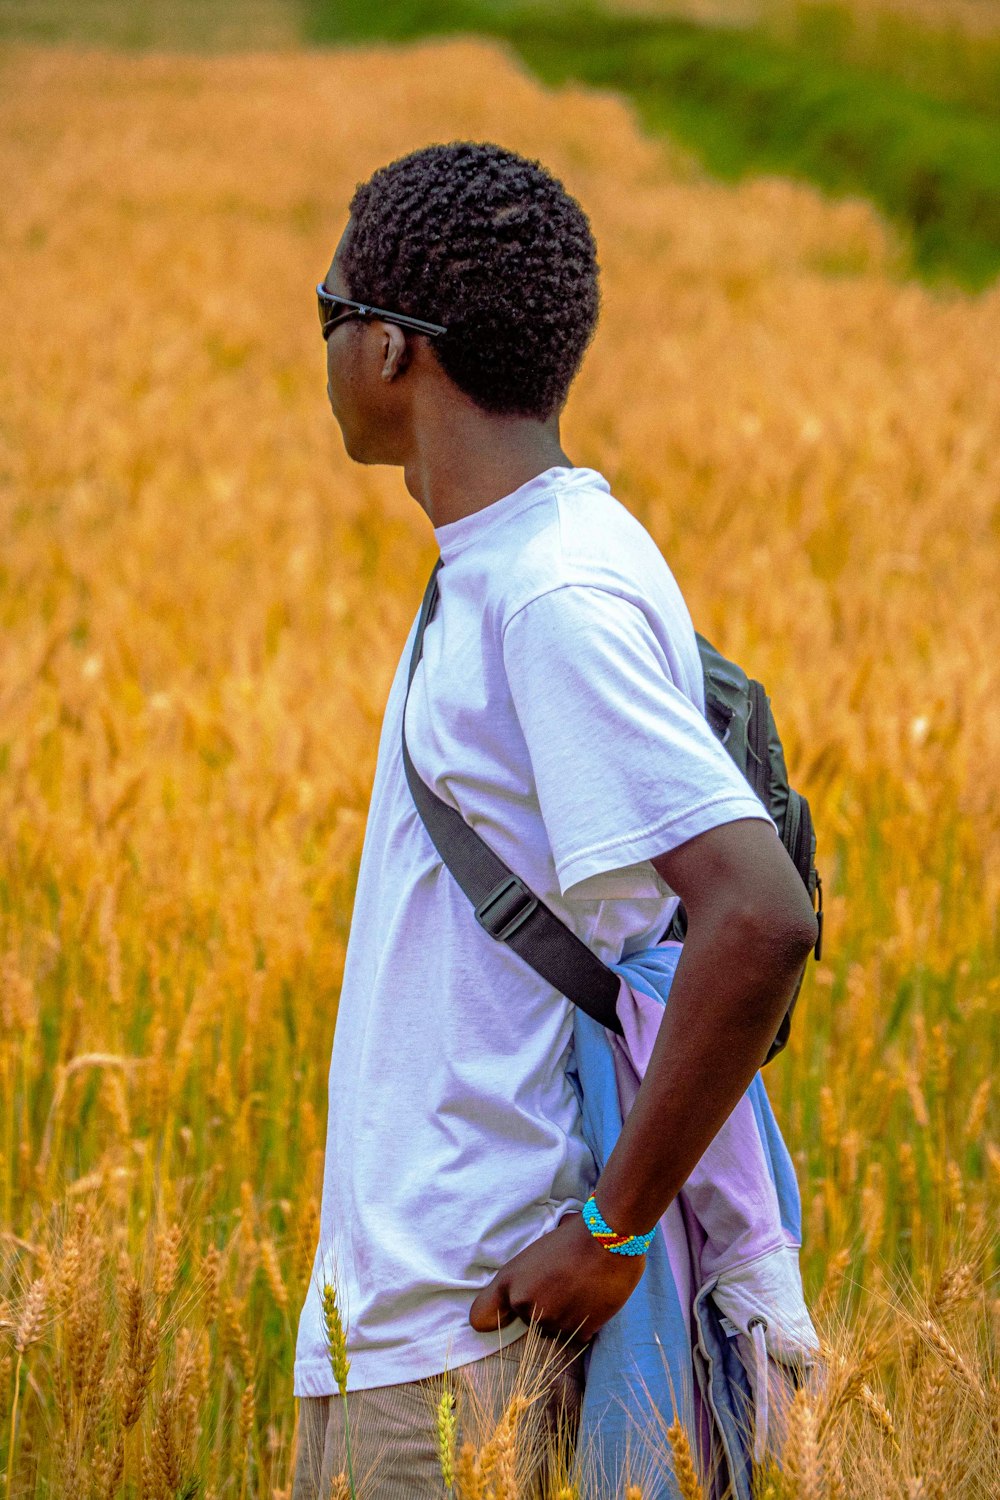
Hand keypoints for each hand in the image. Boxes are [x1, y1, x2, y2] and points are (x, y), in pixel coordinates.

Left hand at [468, 1211, 646, 1345]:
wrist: (611, 1239)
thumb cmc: (576, 1235)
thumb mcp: (539, 1250)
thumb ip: (529, 1273)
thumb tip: (535, 1280)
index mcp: (509, 1281)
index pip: (480, 1316)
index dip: (495, 1316)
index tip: (506, 1313)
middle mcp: (524, 1304)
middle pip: (528, 1320)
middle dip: (544, 1308)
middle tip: (565, 1284)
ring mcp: (550, 1321)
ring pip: (553, 1329)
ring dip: (566, 1317)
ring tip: (582, 1289)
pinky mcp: (576, 1332)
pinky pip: (576, 1335)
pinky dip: (585, 1323)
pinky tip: (593, 1300)